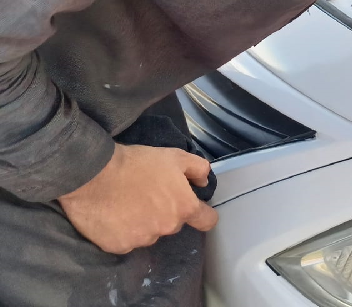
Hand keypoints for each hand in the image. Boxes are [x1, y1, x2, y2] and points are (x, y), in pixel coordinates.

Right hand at [58, 143, 217, 254]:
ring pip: (149, 233)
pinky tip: (113, 215)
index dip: (203, 214)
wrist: (94, 174)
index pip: (207, 221)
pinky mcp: (118, 246)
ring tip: (127, 204)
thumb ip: (198, 169)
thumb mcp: (175, 157)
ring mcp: (142, 240)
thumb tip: (204, 184)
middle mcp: (166, 228)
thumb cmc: (138, 163)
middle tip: (149, 195)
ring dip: (143, 223)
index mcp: (184, 208)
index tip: (196, 210)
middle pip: (173, 224)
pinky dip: (122, 230)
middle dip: (166, 212)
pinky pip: (126, 240)